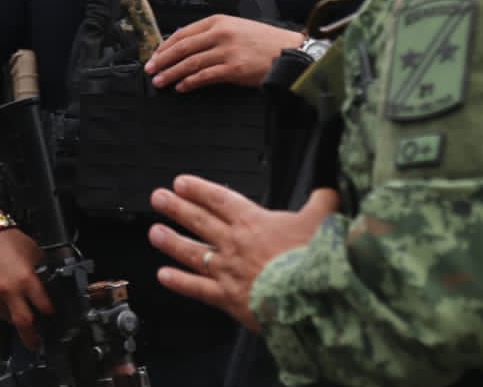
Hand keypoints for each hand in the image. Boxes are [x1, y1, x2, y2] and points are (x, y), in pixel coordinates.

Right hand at [0, 227, 53, 350]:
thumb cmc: (7, 240)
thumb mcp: (34, 252)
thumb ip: (42, 271)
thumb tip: (49, 284)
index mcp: (26, 279)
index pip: (43, 306)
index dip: (49, 311)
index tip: (50, 313)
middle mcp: (9, 291)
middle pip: (24, 323)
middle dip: (32, 337)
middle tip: (36, 343)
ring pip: (8, 318)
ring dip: (16, 317)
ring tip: (19, 309)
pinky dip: (3, 308)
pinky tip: (6, 298)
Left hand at [145, 15, 302, 89]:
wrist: (289, 51)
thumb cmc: (264, 42)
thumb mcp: (236, 28)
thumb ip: (213, 34)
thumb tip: (187, 46)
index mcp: (219, 21)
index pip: (183, 32)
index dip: (165, 45)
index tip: (155, 55)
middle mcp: (220, 33)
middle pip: (182, 47)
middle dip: (162, 60)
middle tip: (150, 69)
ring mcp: (227, 51)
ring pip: (190, 62)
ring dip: (171, 73)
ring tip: (160, 81)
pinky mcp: (233, 68)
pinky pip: (204, 76)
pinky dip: (189, 82)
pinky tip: (181, 87)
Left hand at [148, 176, 337, 329]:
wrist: (309, 298)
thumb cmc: (314, 259)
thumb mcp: (324, 220)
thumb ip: (323, 203)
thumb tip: (328, 193)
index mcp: (254, 222)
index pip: (219, 199)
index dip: (198, 189)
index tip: (181, 183)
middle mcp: (234, 243)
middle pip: (199, 221)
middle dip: (176, 208)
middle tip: (157, 198)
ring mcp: (228, 271)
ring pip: (192, 252)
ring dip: (171, 241)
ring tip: (154, 232)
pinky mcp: (228, 298)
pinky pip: (197, 289)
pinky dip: (179, 282)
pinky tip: (164, 275)